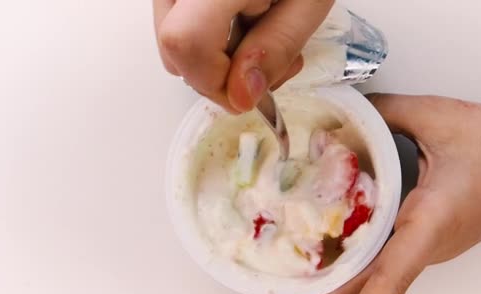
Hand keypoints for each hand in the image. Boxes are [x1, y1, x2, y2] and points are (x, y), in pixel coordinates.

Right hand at [153, 0, 333, 112]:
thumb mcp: (308, 3)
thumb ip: (276, 48)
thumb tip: (241, 96)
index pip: (185, 43)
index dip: (216, 81)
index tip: (252, 89)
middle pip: (174, 50)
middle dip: (222, 75)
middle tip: (266, 56)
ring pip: (172, 44)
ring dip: (218, 59)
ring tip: (258, 31)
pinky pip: (177, 28)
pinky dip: (210, 41)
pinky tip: (241, 21)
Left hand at [298, 90, 480, 293]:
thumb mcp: (432, 116)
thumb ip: (382, 112)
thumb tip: (342, 114)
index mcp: (431, 220)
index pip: (391, 277)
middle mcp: (432, 244)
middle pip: (375, 283)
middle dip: (332, 293)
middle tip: (289, 290)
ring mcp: (436, 247)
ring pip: (384, 272)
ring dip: (345, 275)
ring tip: (301, 268)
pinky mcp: (438, 239)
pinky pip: (395, 256)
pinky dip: (364, 258)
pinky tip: (340, 244)